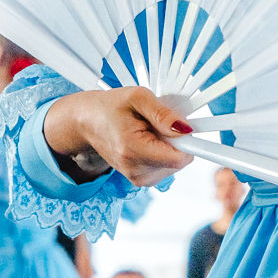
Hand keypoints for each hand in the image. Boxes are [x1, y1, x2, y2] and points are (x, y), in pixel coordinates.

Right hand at [43, 88, 193, 187]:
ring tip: (149, 131)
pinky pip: (167, 166)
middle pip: (179, 161)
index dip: (189, 142)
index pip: (178, 159)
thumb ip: (163, 113)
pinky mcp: (142, 180)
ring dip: (169, 146)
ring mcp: (138, 178)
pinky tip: (147, 141)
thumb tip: (186, 129)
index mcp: (133, 150)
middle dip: (177, 140)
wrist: (88, 123)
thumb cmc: (111, 107)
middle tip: (158, 123)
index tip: (189, 128)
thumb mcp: (137, 97)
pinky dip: (163, 152)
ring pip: (175, 164)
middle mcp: (136, 171)